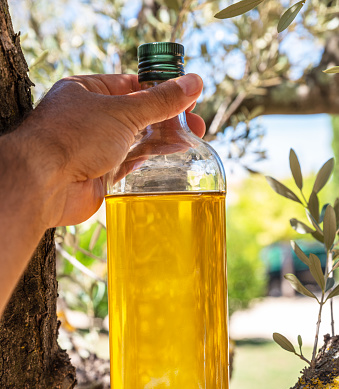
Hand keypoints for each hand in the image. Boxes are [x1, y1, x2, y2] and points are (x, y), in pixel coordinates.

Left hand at [15, 73, 204, 227]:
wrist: (45, 184)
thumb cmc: (74, 138)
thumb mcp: (123, 112)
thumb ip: (160, 100)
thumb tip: (193, 83)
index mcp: (88, 91)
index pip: (132, 85)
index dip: (162, 89)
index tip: (188, 96)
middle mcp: (90, 118)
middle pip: (137, 114)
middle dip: (167, 119)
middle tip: (195, 125)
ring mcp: (94, 147)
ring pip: (135, 140)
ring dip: (161, 140)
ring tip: (189, 141)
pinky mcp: (100, 173)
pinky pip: (129, 163)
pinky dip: (148, 160)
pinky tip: (168, 158)